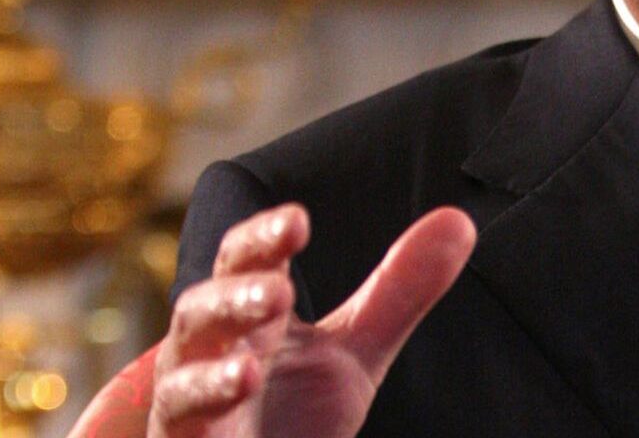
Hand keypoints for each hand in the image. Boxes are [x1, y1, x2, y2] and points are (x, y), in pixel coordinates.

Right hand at [147, 204, 476, 437]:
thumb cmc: (294, 415)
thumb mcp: (357, 351)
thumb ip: (401, 290)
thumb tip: (458, 220)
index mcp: (253, 315)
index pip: (249, 261)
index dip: (265, 239)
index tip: (297, 222)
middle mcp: (212, 349)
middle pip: (203, 306)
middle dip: (236, 294)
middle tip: (277, 290)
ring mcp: (189, 398)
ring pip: (182, 367)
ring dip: (217, 357)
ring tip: (255, 356)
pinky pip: (180, 418)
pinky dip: (206, 398)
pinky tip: (242, 386)